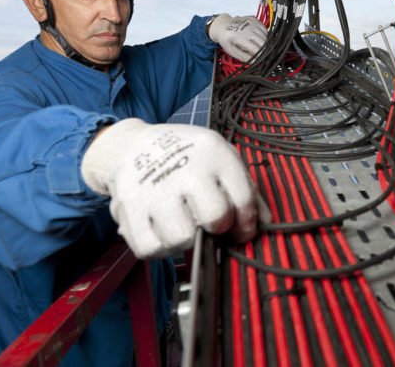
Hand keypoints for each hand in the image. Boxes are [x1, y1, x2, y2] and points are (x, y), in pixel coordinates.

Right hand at [81, 119, 269, 257]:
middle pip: (215, 217)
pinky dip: (158, 248)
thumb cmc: (186, 156)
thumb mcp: (222, 158)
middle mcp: (186, 169)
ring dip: (185, 239)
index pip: (244, 199)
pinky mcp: (129, 208)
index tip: (241, 230)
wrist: (133, 145)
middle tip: (207, 221)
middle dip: (216, 227)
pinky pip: (150, 248)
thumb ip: (247, 190)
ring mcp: (155, 189)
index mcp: (214, 154)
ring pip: (182, 238)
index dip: (247, 224)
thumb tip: (265, 223)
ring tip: (182, 224)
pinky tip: (162, 231)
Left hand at [207, 14, 267, 61]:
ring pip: (265, 35)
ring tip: (256, 45)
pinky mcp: (253, 19)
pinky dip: (264, 35)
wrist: (222, 25)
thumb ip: (243, 57)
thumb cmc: (226, 39)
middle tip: (260, 53)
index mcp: (239, 37)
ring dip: (264, 42)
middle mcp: (246, 29)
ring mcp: (251, 22)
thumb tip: (256, 61)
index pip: (256, 49)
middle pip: (263, 42)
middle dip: (264, 50)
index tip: (260, 59)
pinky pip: (264, 29)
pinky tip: (257, 37)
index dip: (260, 56)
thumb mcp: (231, 51)